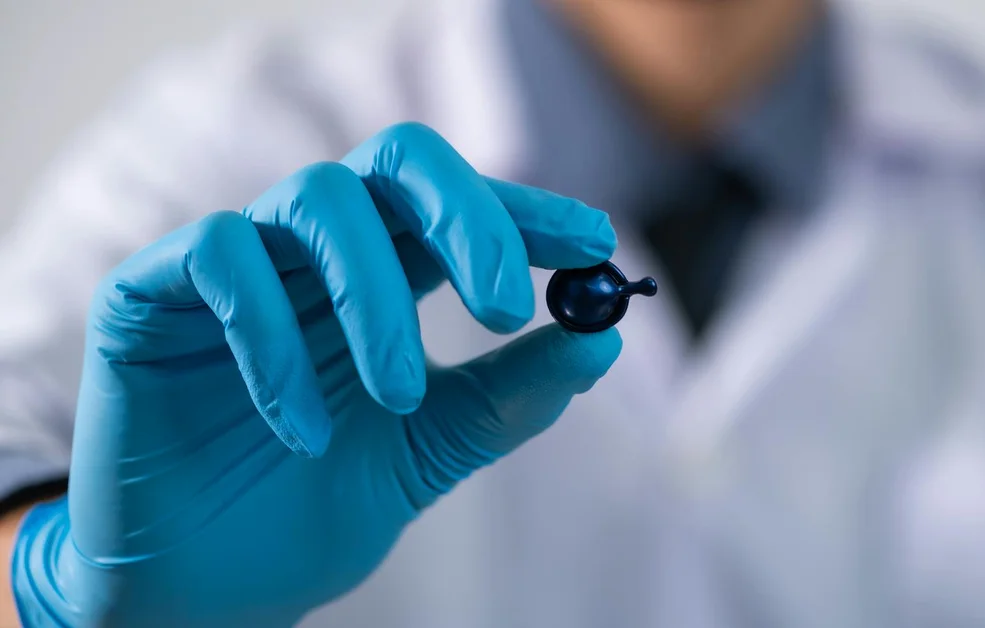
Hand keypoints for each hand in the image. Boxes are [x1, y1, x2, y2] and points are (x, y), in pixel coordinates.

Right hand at [10, 123, 621, 626]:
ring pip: (318, 200)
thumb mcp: (431, 451)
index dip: (525, 214)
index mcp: (382, 278)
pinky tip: (305, 431)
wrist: (200, 591)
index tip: (593, 243)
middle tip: (506, 307)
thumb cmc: (308, 509)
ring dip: (374, 298)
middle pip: (397, 165)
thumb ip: (509, 397)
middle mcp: (313, 254)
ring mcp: (236, 264)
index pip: (458, 210)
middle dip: (466, 220)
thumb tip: (600, 341)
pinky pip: (222, 257)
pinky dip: (272, 340)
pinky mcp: (151, 292)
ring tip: (400, 400)